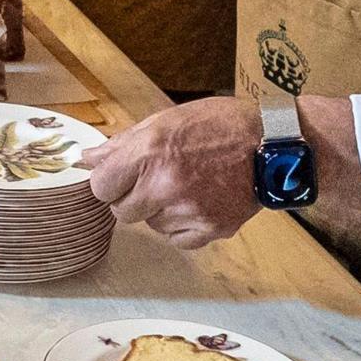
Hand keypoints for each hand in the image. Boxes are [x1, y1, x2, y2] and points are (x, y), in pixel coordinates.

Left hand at [84, 96, 266, 249]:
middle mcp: (164, 183)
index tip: (122, 177)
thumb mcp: (165, 120)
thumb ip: (123, 144)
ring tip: (187, 187)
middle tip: (157, 182)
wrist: (272, 144)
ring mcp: (188, 210)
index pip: (100, 187)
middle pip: (121, 212)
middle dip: (132, 199)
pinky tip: (200, 203)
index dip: (110, 182)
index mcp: (148, 152)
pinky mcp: (211, 228)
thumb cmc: (218, 125)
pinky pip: (177, 240)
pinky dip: (183, 227)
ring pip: (151, 225)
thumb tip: (88, 159)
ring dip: (160, 211)